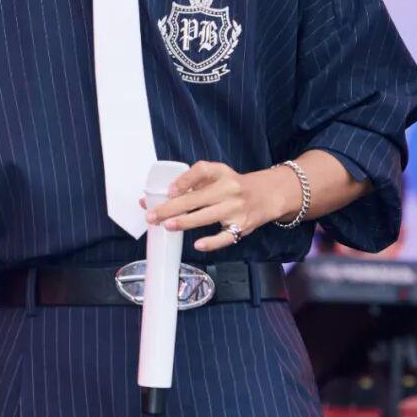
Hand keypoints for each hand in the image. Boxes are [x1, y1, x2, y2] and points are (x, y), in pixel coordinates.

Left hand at [139, 160, 294, 251]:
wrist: (267, 195)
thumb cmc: (232, 186)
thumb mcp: (216, 177)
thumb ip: (188, 184)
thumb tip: (149, 200)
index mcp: (221, 173)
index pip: (202, 171)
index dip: (184, 180)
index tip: (169, 190)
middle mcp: (229, 189)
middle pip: (197, 198)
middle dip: (171, 207)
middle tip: (151, 216)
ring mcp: (236, 208)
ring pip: (207, 216)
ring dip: (185, 222)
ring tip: (166, 226)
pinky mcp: (242, 226)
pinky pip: (225, 236)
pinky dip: (211, 242)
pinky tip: (197, 244)